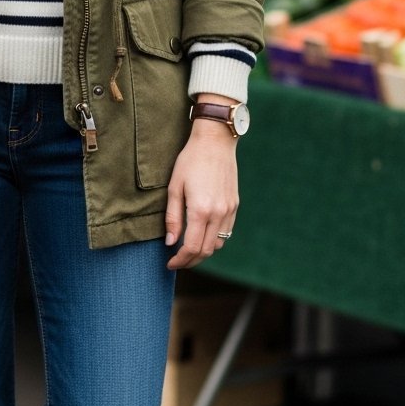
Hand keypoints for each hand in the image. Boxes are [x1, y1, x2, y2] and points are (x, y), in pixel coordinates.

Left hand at [165, 117, 238, 270]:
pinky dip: (214, 240)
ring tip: (188, 251)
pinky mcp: (234, 205)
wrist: (215, 141)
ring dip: (203, 252)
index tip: (170, 263)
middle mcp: (218, 213)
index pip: (192, 247)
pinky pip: (226, 231)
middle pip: (206, 250)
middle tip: (177, 261)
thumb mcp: (174, 187)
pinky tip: (202, 236)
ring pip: (218, 243)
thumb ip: (173, 218)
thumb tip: (171, 242)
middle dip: (191, 260)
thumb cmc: (190, 161)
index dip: (180, 260)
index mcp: (201, 210)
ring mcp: (229, 210)